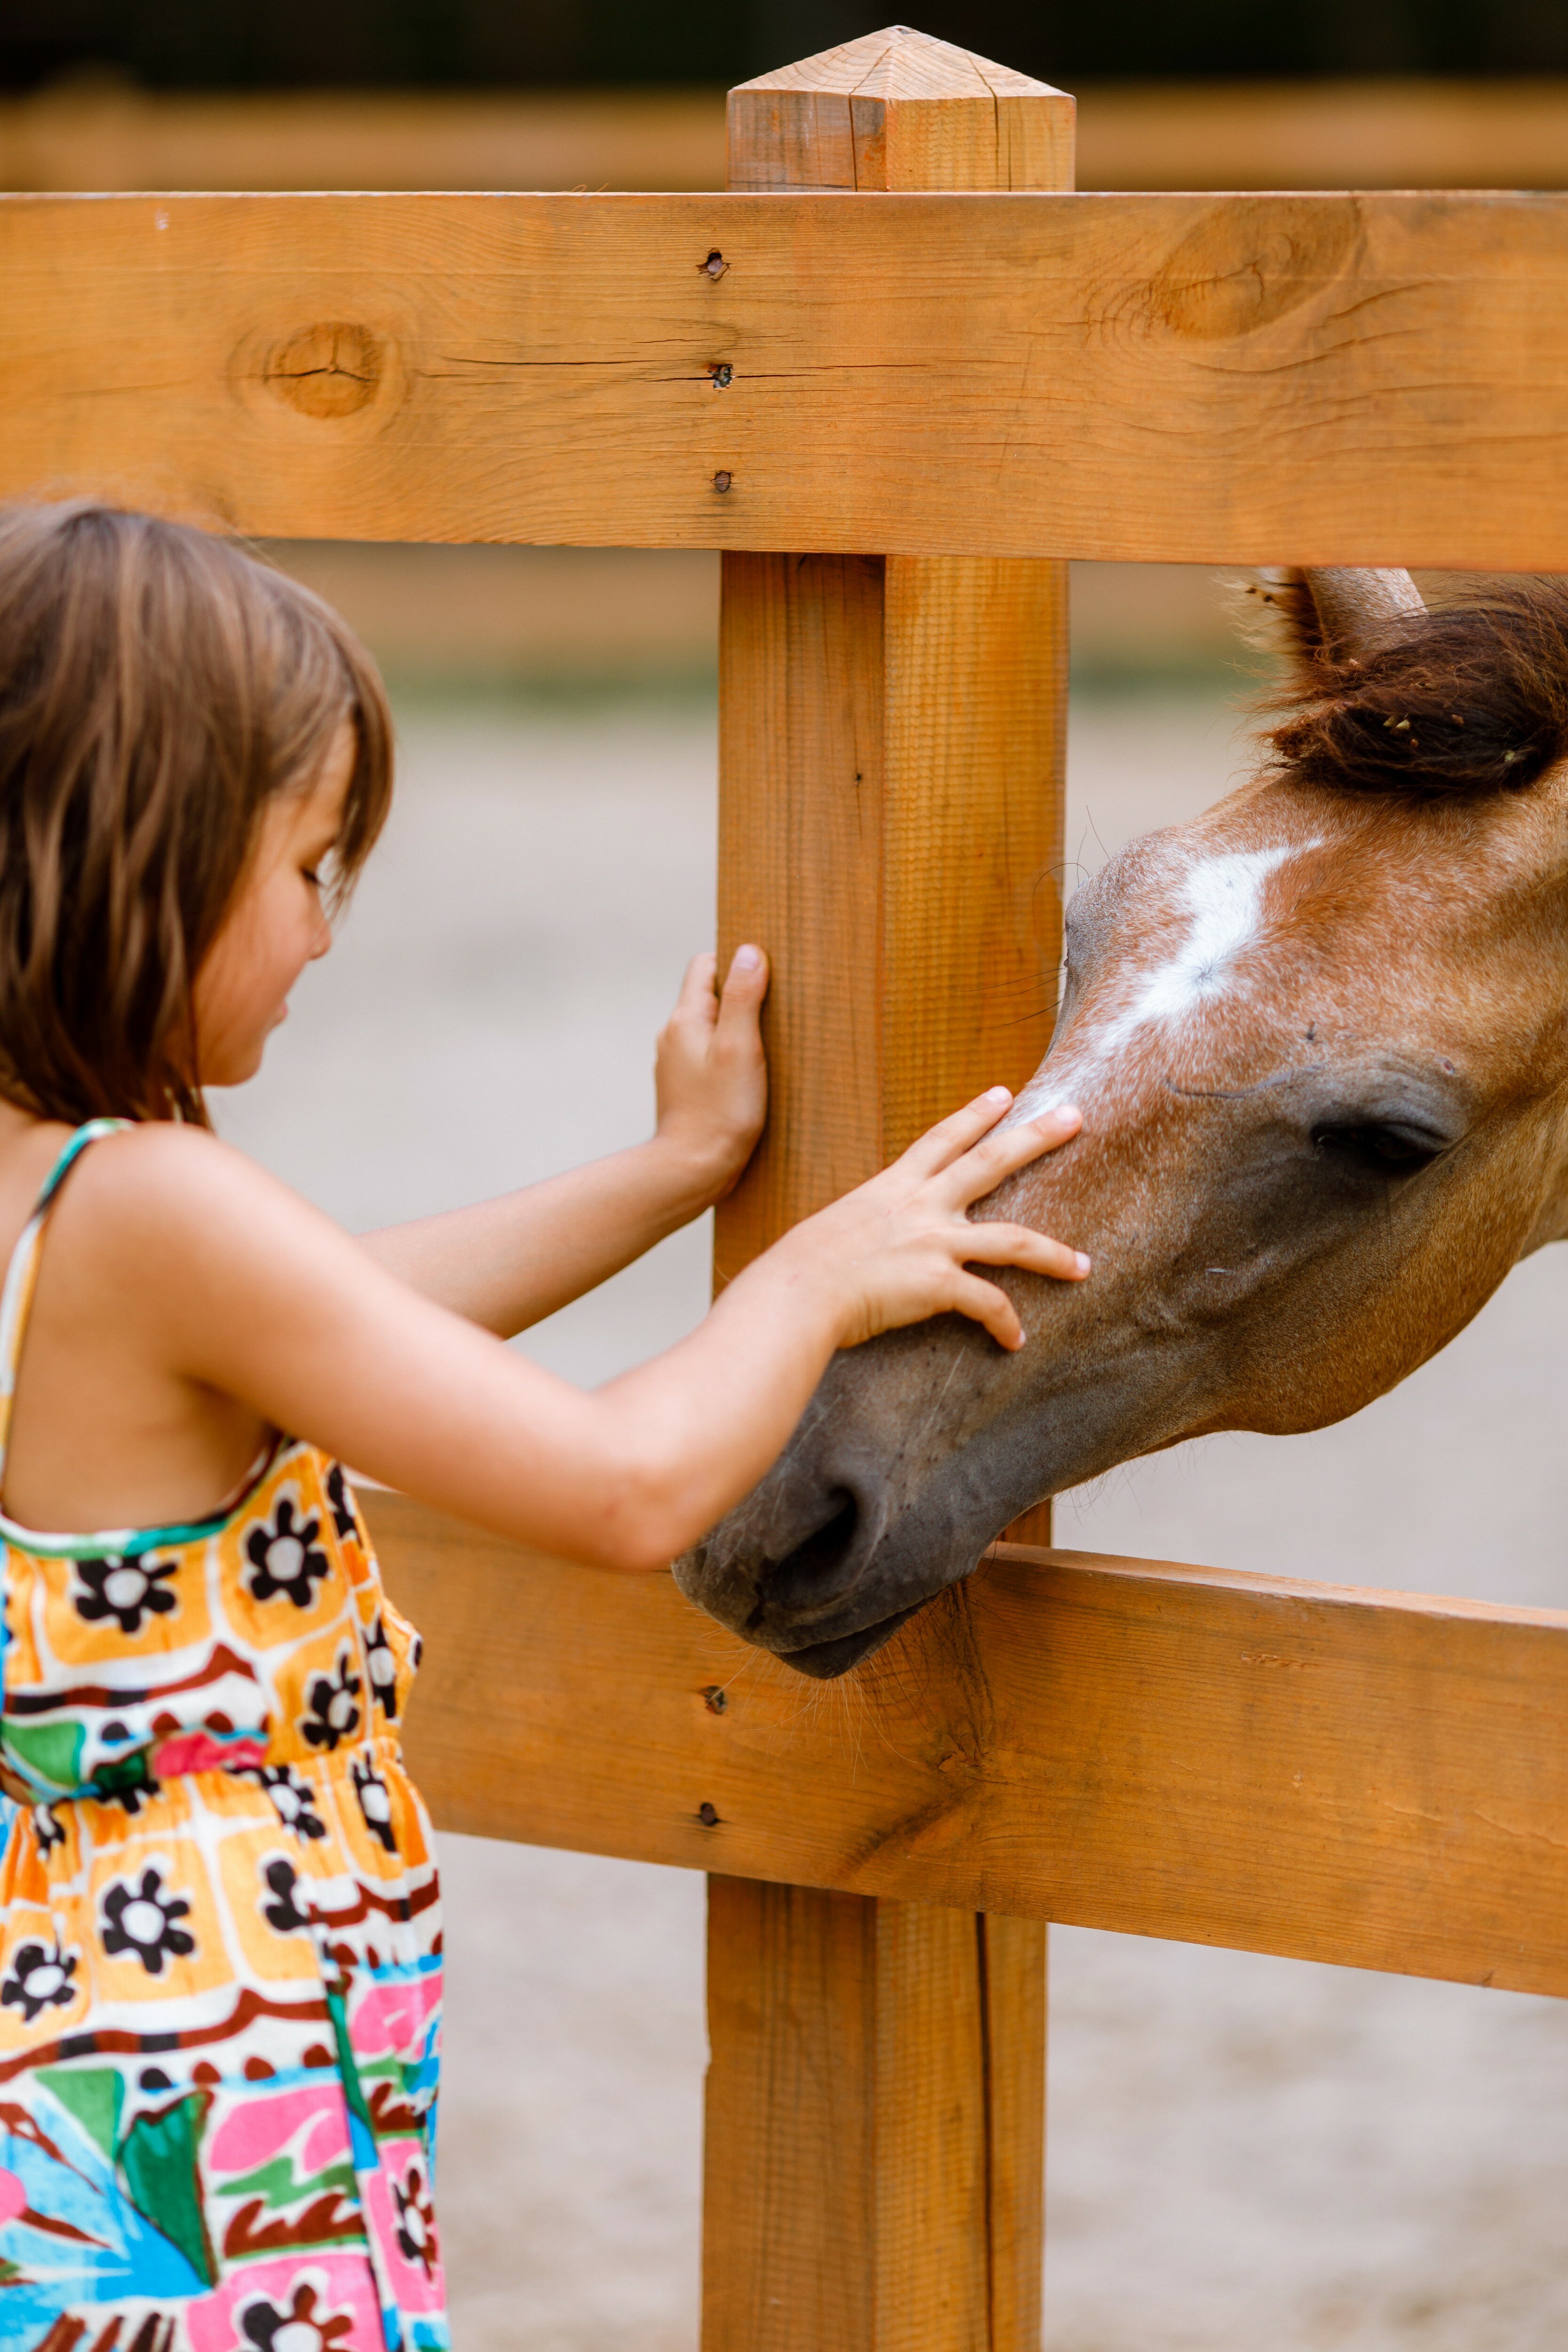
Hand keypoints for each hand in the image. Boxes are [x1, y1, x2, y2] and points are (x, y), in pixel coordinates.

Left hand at [653, 946, 769, 1203]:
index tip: (767, 981)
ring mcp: (676, 1063)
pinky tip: (749, 1078)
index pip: (705, 965)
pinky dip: (729, 1057)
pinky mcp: (685, 1087)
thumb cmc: (720, 1111)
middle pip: (708, 996)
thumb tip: (749, 952)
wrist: (693, 1168)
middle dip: (741, 998)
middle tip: (774, 1018)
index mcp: (684, 1019)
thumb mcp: (740, 1048)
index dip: (736, 964)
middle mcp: (673, 1036)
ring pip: (710, 1028)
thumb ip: (743, 997)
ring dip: (737, 1031)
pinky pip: (709, 1056)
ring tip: (765, 1051)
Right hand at [779, 1087, 1087, 1351]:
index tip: (1003, 1095)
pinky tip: (1016, 1342)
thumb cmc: (799, 1271)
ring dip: (1053, 1254)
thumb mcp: (832, 1233)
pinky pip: (989, 1304)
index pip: (941, 1140)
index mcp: (892, 1188)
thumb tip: (857, 1247)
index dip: (974, 1116)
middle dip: (1036, 1137)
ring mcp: (933, 1242)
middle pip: (991, 1162)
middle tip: (1075, 1117)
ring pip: (1013, 1239)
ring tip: (1084, 1266)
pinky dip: (1005, 1324)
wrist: (795, 1294)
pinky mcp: (939, 1283)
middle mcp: (920, 1206)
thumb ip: (860, 1232)